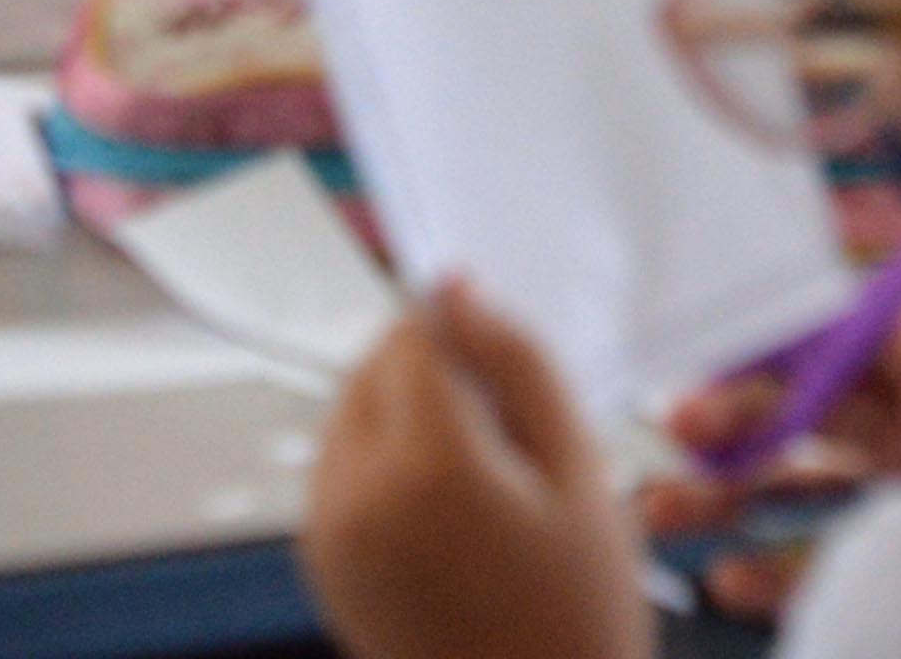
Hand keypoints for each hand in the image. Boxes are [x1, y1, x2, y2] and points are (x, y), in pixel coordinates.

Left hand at [302, 281, 652, 658]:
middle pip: (373, 369)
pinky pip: (340, 468)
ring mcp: (327, 535)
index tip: (512, 373)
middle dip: (433, 375)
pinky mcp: (321, 564)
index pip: (413, 334)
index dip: (465, 333)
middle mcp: (354, 494)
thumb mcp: (579, 470)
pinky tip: (451, 517)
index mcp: (424, 467)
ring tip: (484, 486)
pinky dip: (385, 463)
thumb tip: (459, 290)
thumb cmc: (578, 611)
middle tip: (510, 441)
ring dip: (406, 416)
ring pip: (352, 413)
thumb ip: (517, 363)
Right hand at [637, 300, 900, 611]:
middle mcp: (884, 427)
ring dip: (719, 497)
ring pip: (782, 488)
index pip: (827, 339)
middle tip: (679, 422)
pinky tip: (727, 579)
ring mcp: (874, 497)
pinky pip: (808, 564)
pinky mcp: (877, 557)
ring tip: (658, 512)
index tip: (720, 343)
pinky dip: (766, 574)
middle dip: (732, 415)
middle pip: (791, 415)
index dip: (771, 340)